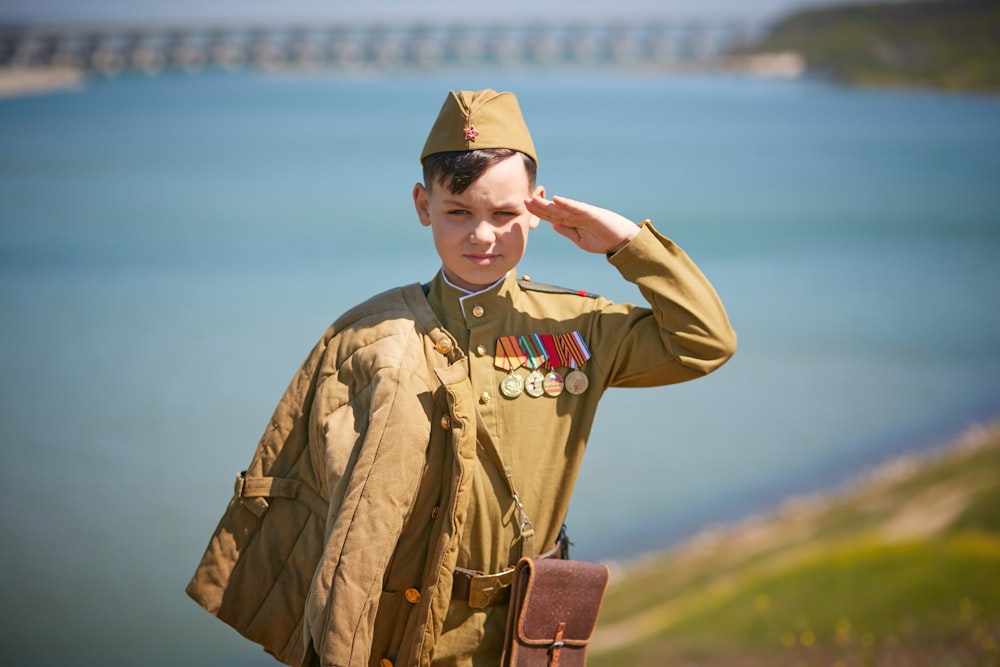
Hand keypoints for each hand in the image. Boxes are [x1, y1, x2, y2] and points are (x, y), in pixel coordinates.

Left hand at [525, 195, 639, 254]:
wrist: (622, 242)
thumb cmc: (603, 241)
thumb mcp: (580, 240)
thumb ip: (567, 231)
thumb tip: (553, 224)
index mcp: (572, 222)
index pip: (553, 216)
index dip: (539, 212)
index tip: (526, 208)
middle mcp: (576, 216)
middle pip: (554, 210)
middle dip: (539, 206)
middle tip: (524, 200)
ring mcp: (583, 214)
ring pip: (562, 208)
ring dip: (548, 204)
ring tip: (534, 199)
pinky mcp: (592, 213)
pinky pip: (577, 208)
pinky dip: (567, 203)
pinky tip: (556, 199)